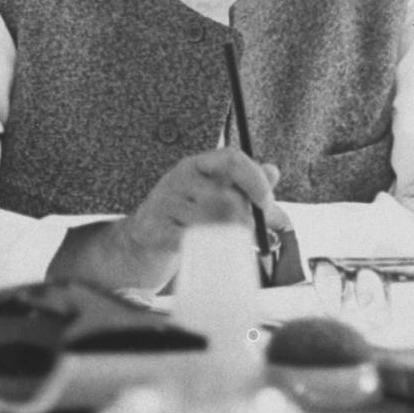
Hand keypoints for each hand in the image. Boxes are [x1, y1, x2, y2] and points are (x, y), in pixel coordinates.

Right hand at [126, 145, 280, 258]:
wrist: (140, 245)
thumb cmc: (182, 220)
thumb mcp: (213, 197)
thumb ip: (245, 187)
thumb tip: (273, 171)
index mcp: (196, 166)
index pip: (231, 159)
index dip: (254, 178)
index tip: (266, 202)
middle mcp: (179, 178)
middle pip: (226, 194)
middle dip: (244, 218)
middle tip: (248, 234)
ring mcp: (164, 203)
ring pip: (211, 220)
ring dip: (226, 238)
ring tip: (227, 245)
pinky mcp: (154, 229)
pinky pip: (189, 240)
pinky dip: (204, 250)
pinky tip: (207, 253)